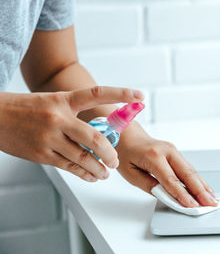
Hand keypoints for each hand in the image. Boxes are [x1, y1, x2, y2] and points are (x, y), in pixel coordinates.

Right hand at [0, 86, 143, 181]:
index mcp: (64, 100)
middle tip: (115, 161)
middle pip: (95, 139)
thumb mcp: (53, 102)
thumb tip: (100, 135)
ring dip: (99, 168)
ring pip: (83, 158)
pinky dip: (84, 174)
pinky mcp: (42, 155)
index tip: (140, 95)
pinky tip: (92, 176)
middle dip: (110, 153)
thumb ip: (75, 115)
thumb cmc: (27, 109)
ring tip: (106, 172)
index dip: (121, 93)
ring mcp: (50, 138)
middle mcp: (59, 118)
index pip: (97, 94)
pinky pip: (69, 167)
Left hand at [116, 123, 217, 207]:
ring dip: (203, 186)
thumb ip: (149, 185)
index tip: (192, 206)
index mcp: (154, 156)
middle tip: (210, 203)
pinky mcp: (176, 153)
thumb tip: (166, 196)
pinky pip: (189, 168)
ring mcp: (174, 150)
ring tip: (212, 199)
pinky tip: (205, 189)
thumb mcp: (130, 173)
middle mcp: (167, 151)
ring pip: (192, 171)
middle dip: (200, 190)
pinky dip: (198, 180)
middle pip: (188, 173)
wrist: (128, 136)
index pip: (171, 180)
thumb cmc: (126, 153)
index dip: (183, 195)